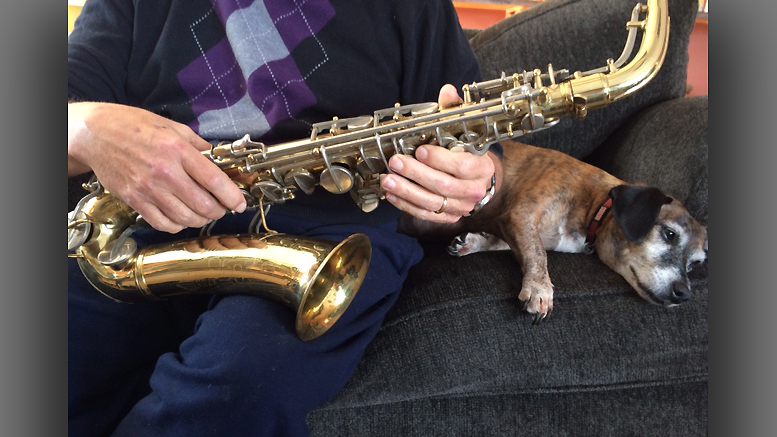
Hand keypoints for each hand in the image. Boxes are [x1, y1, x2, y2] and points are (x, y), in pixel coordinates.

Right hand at [68, 102, 245, 232]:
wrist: (97, 133)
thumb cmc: (136, 126)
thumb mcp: (173, 127)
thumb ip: (198, 145)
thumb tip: (219, 160)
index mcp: (178, 150)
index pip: (215, 181)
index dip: (232, 197)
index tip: (239, 203)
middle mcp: (165, 172)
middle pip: (203, 205)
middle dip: (219, 211)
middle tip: (222, 208)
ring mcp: (148, 189)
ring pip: (186, 218)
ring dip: (200, 220)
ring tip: (203, 213)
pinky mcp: (135, 201)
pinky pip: (164, 224)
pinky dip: (178, 225)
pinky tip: (181, 217)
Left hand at [380, 84, 501, 222]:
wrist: (481, 181)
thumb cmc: (469, 153)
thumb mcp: (466, 131)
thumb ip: (454, 112)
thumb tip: (447, 91)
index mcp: (481, 167)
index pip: (461, 166)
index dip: (439, 159)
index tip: (420, 150)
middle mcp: (473, 190)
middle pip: (443, 185)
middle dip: (416, 174)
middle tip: (396, 162)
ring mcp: (460, 207)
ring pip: (432, 203)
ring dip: (407, 191)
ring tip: (388, 180)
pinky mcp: (448, 218)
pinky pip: (425, 215)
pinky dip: (406, 205)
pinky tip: (392, 194)